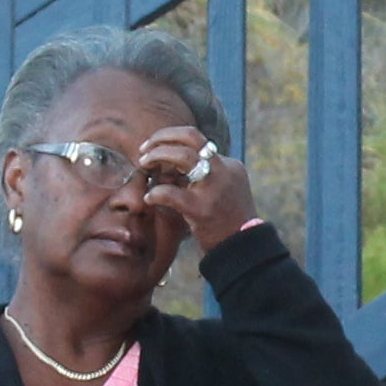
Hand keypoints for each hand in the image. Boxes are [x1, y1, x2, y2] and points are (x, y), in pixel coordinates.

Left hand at [136, 128, 259, 252]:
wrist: (242, 247)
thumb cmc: (228, 221)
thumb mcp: (225, 189)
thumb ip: (207, 175)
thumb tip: (175, 166)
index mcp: (229, 165)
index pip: (197, 140)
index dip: (172, 139)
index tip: (156, 146)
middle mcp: (223, 170)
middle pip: (191, 137)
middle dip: (163, 137)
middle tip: (144, 148)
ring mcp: (213, 188)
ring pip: (182, 156)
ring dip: (157, 155)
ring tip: (143, 164)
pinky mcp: (201, 209)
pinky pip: (170, 193)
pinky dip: (155, 193)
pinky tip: (149, 198)